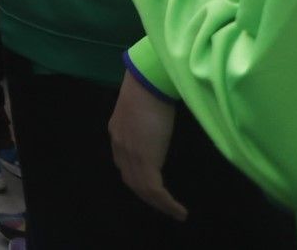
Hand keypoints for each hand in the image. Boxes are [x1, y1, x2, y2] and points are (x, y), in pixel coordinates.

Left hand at [111, 73, 186, 220]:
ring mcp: (130, 154)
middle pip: (131, 180)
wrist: (147, 84)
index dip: (136, 178)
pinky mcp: (144, 160)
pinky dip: (166, 203)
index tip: (150, 188)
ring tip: (175, 213)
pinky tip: (178, 210)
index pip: (124, 164)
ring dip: (159, 204)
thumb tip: (156, 131)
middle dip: (147, 196)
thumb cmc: (150, 90)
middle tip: (163, 207)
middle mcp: (120, 147)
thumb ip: (145, 125)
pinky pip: (154, 189)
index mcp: (118, 133)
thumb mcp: (144, 111)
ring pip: (143, 189)